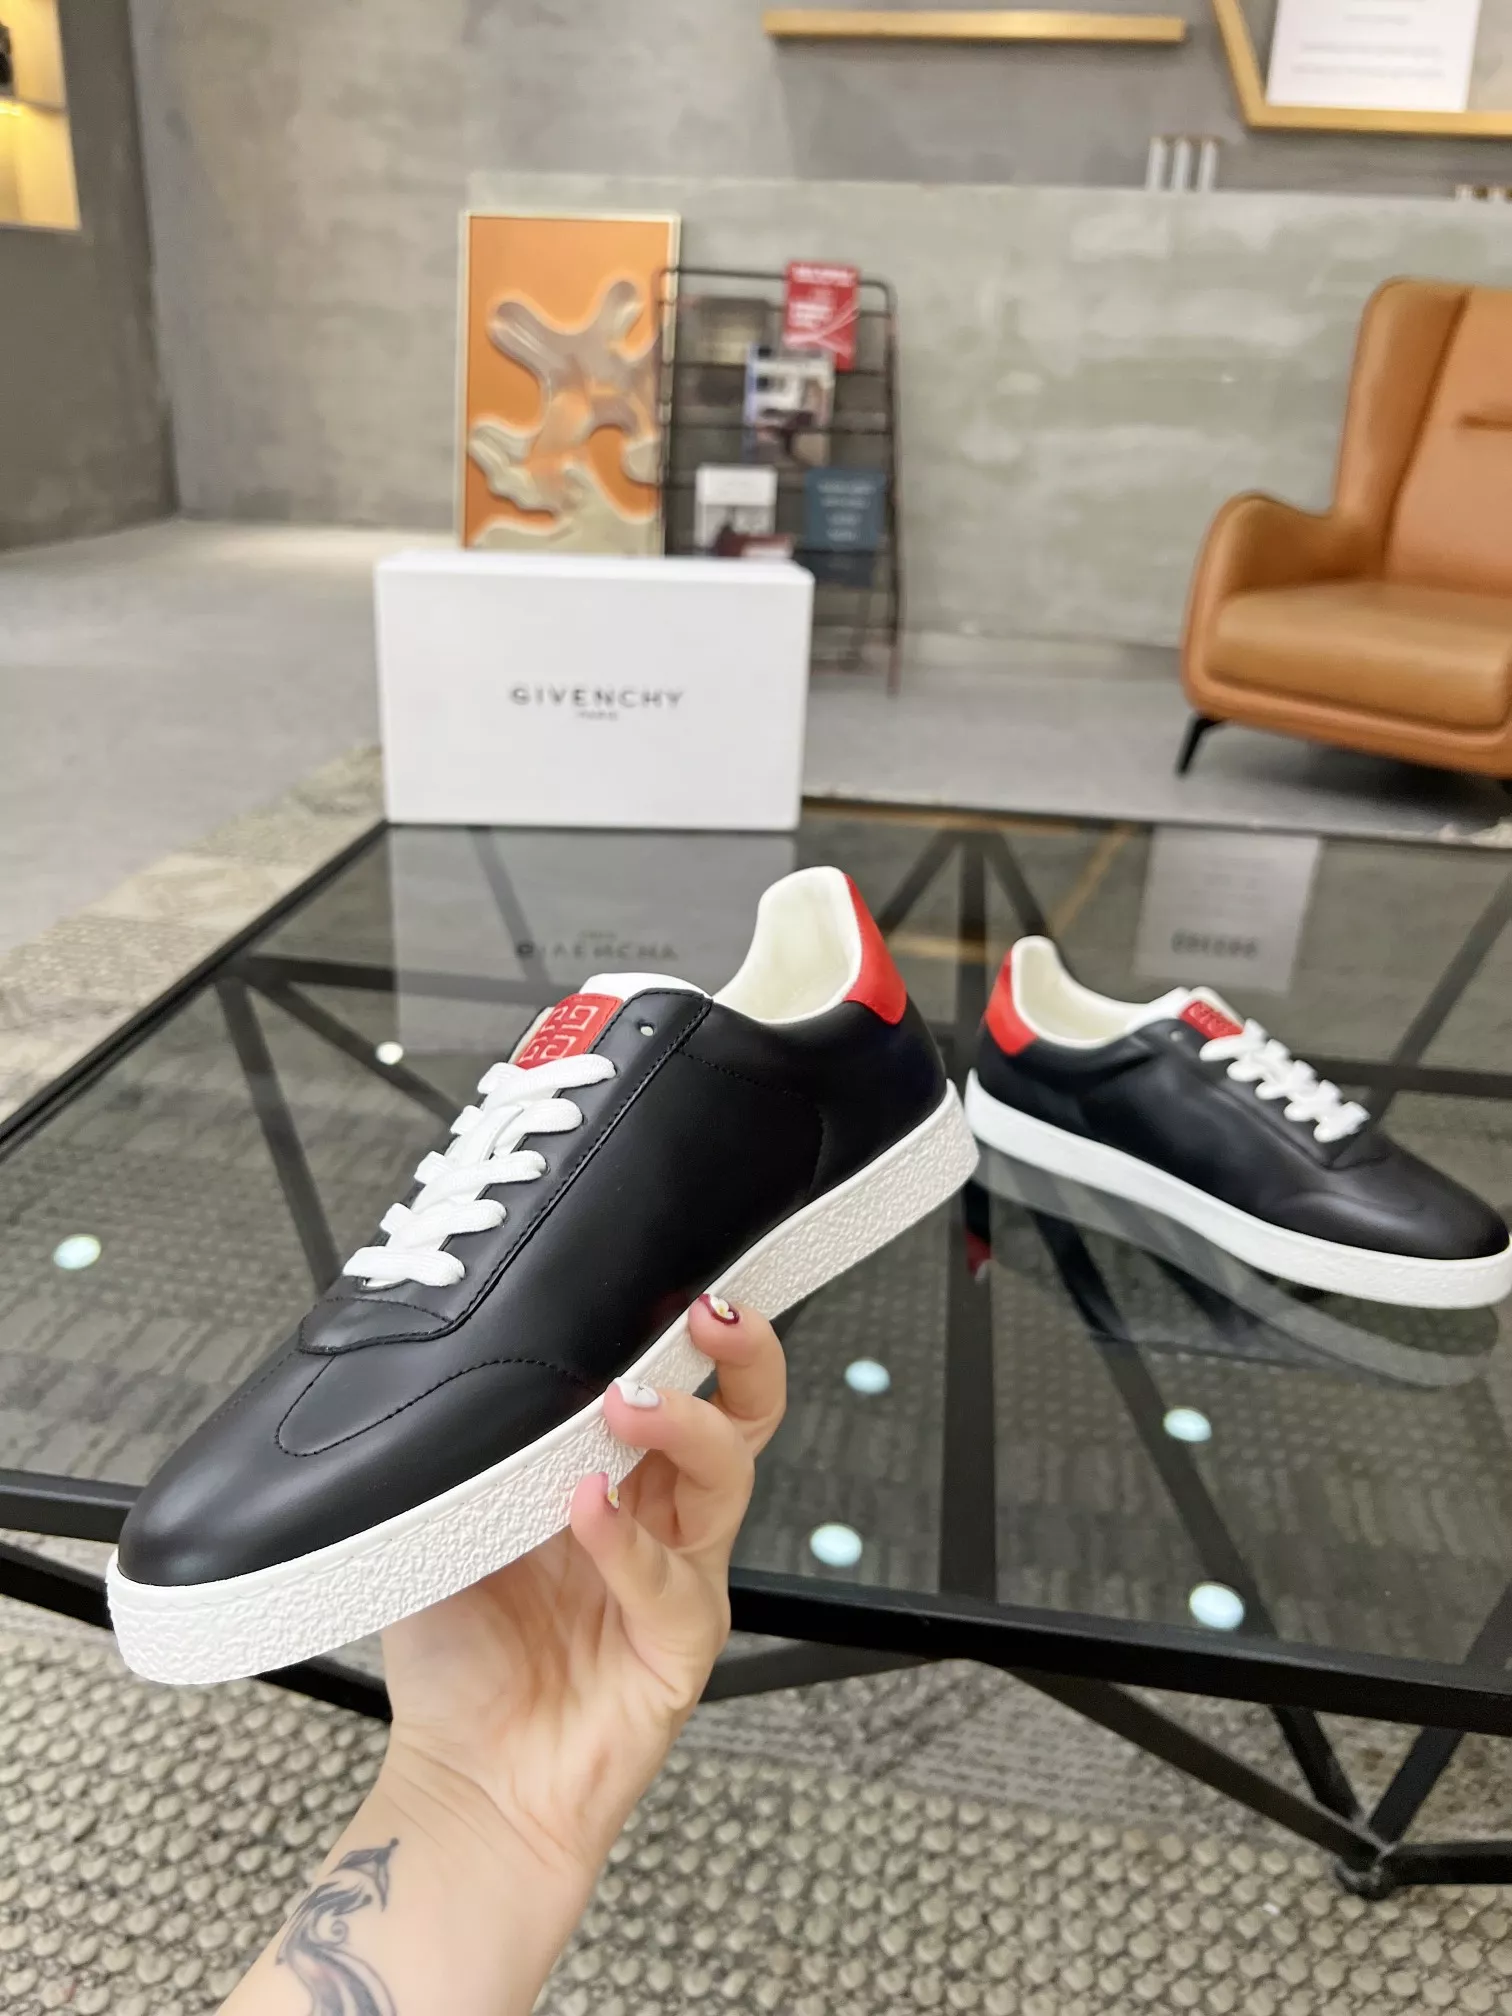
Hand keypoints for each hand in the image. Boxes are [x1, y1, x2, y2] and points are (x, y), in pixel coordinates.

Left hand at [375, 1295, 785, 1881]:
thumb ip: (467, 1454)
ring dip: (682, 1428)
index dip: (692, 1335)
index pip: (681, 1386)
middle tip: (709, 1313)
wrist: (465, 1787)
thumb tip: (463, 1367)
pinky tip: (586, 1511)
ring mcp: (679, 1581)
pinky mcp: (680, 1650)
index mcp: (616, 1478)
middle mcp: (661, 1521)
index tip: (677, 1280)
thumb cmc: (460, 1660)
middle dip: (741, 1355)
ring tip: (625, 1401)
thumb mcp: (443, 1528)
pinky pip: (670, 1581)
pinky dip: (627, 1541)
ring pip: (725, 1478)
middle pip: (741, 1418)